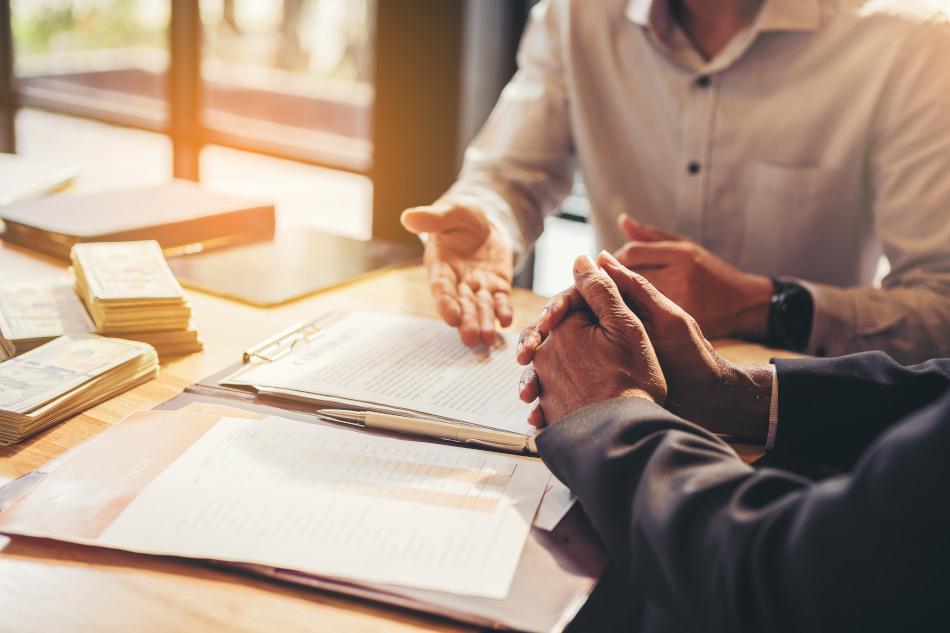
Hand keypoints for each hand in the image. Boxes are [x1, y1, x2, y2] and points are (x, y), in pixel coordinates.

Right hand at [401, 203, 513, 346]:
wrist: (486, 224)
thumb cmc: (461, 217)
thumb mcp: (451, 211)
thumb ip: (434, 218)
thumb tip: (408, 217)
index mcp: (440, 267)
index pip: (442, 289)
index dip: (446, 304)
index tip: (451, 319)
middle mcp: (457, 282)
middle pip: (461, 305)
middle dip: (466, 321)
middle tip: (471, 338)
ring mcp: (478, 288)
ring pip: (481, 309)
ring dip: (485, 323)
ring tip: (488, 339)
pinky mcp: (497, 288)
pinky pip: (500, 302)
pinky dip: (503, 312)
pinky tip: (507, 320)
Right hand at [521, 251, 772, 439]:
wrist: (709, 400)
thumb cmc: (693, 356)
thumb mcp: (666, 318)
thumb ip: (633, 288)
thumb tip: (597, 256)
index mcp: (618, 311)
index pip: (575, 302)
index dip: (554, 311)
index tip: (543, 326)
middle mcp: (605, 333)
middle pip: (558, 334)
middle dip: (535, 346)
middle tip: (524, 359)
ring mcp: (600, 361)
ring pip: (555, 365)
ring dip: (537, 378)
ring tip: (528, 395)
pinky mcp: (600, 386)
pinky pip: (566, 390)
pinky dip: (550, 402)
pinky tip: (539, 415)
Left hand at [613, 214, 772, 338]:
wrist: (746, 305)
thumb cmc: (711, 272)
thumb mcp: (686, 247)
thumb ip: (651, 236)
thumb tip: (622, 220)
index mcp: (681, 255)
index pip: (632, 253)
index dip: (615, 259)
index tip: (609, 264)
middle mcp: (681, 277)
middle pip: (628, 277)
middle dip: (612, 280)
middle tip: (604, 283)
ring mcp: (682, 303)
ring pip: (633, 300)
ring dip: (619, 299)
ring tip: (614, 298)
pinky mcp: (681, 325)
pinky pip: (646, 319)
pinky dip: (633, 316)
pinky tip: (630, 315)